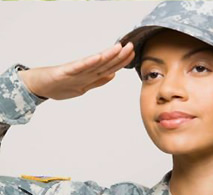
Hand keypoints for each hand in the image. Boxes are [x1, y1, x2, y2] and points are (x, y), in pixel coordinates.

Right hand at [18, 42, 134, 99]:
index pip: (109, 68)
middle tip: (130, 46)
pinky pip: (77, 68)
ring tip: (118, 48)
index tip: (132, 53)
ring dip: (107, 56)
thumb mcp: (83, 86)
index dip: (121, 61)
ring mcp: (74, 72)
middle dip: (119, 56)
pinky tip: (97, 57)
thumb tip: (113, 76)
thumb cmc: (59, 84)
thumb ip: (98, 81)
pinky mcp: (63, 72)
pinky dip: (88, 63)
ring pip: (94, 64)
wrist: (37, 87)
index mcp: (90, 76)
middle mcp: (85, 72)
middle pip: (105, 64)